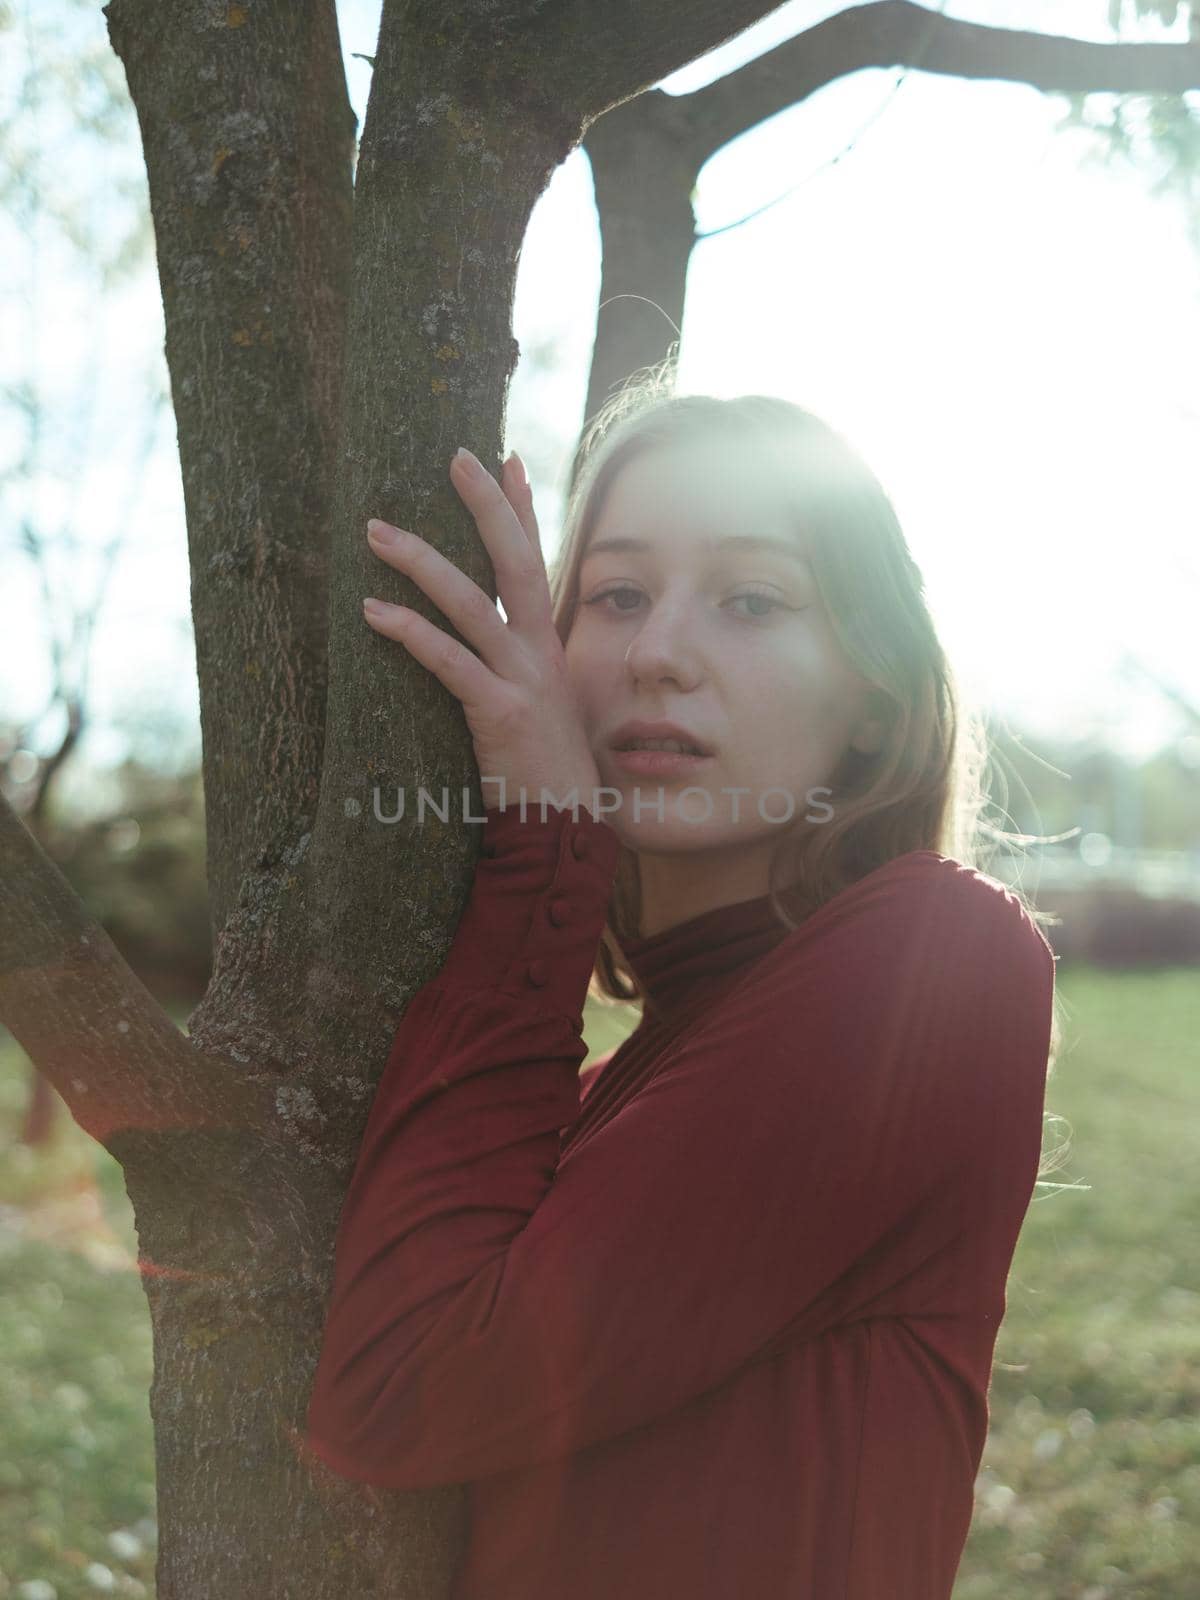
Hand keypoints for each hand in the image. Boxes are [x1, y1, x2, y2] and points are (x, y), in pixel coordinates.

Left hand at [363, 448, 602, 814]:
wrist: (564, 828)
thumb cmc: (545, 775)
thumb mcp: (538, 709)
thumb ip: (515, 671)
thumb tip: (481, 645)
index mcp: (547, 647)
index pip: (536, 562)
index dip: (521, 510)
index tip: (505, 459)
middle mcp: (539, 653)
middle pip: (516, 561)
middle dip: (486, 505)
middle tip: (455, 456)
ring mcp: (522, 680)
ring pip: (470, 602)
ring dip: (421, 560)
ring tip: (377, 531)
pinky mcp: (499, 711)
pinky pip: (448, 660)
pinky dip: (409, 631)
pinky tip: (372, 611)